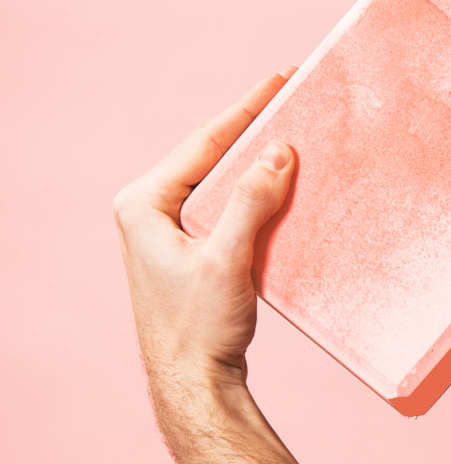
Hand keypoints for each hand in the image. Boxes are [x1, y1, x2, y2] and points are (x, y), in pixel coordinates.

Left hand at [113, 70, 297, 401]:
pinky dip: (255, 195)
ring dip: (257, 163)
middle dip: (253, 130)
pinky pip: (226, 208)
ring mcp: (166, 232)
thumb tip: (278, 152)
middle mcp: (148, 211)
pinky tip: (284, 186)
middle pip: (210, 156)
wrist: (193, 385)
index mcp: (143, 204)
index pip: (203, 142)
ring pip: (220, 182)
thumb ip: (250, 203)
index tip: (280, 79)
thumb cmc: (199, 328)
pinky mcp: (188, 251)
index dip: (245, 109)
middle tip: (291, 97)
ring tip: (294, 133)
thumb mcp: (227, 260)